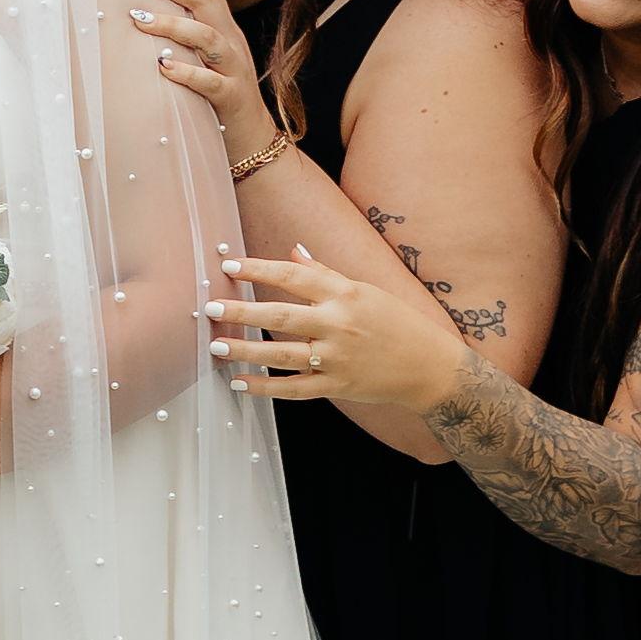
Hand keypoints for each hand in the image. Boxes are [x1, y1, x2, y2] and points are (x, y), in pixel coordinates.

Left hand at [124, 0, 279, 152]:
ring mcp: (234, 69)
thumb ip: (186, 32)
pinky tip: (164, 68)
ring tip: (139, 20)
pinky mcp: (231, 97)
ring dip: (172, 26)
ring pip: (207, 38)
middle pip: (205, 2)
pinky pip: (211, 82)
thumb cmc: (219, 92)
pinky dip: (187, 73)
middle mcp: (231, 42)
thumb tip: (144, 10)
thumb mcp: (206, 56)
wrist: (252, 136)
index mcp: (225, 28)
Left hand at [205, 248, 468, 409]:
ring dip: (245, 350)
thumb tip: (293, 251)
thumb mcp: (364, 290)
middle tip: (210, 308)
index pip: (293, 276)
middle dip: (242, 311)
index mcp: (344, 294)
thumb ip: (324, 274)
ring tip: (216, 346)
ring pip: (281, 354)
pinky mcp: (337, 386)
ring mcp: (337, 358)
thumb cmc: (396, 323)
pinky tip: (239, 382)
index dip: (258, 269)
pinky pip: (293, 388)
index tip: (228, 265)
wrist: (430, 367)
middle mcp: (338, 324)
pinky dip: (264, 387)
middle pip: (281, 315)